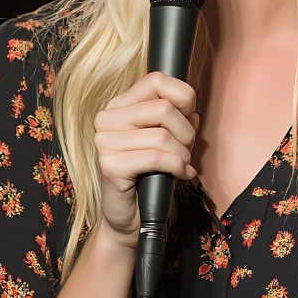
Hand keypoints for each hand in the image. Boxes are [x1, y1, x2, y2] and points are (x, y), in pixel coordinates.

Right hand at [93, 71, 199, 251]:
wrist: (133, 218)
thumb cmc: (153, 174)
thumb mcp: (170, 138)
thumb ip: (179, 116)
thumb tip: (192, 110)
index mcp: (121, 105)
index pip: (157, 79)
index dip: (184, 96)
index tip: (189, 117)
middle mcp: (108, 118)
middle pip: (164, 107)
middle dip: (186, 132)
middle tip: (186, 150)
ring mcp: (105, 141)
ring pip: (162, 135)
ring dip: (182, 154)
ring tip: (181, 165)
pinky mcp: (110, 165)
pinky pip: (157, 157)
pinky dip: (177, 167)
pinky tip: (180, 174)